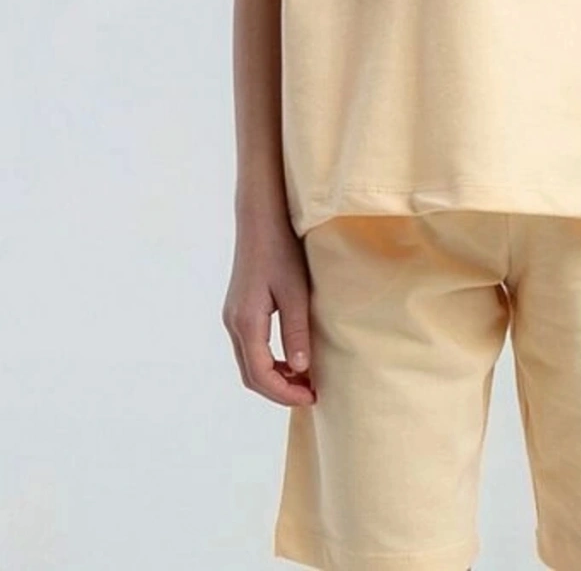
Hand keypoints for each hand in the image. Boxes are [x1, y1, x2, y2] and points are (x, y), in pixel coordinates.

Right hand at [222, 213, 317, 406]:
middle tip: (310, 393)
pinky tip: (291, 357)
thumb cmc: (281, 251)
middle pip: (251, 375)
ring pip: (249, 363)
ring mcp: (233, 316)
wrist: (260, 220)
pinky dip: (269, 361)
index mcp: (246, 322)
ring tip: (305, 379)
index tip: (311, 397)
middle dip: (279, 390)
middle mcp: (233, 323)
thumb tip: (301, 370)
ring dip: (274, 377)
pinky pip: (250, 347)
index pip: (261, 375)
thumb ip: (296, 331)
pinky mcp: (238, 309)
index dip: (285, 393)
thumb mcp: (295, 292)